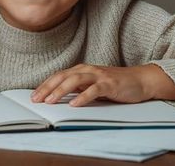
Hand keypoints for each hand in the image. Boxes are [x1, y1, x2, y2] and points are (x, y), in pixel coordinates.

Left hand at [30, 64, 174, 106]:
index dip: (45, 85)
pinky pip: (93, 90)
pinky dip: (82, 97)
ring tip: (50, 101)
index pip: (59, 76)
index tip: (33, 96)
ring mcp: (99, 76)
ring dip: (61, 91)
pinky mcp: (110, 84)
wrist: (141, 80)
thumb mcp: (94, 85)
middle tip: (36, 100)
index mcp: (83, 70)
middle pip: (63, 77)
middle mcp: (88, 70)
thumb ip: (79, 88)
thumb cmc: (116, 84)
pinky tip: (74, 104)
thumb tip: (60, 97)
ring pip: (75, 81)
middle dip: (47, 88)